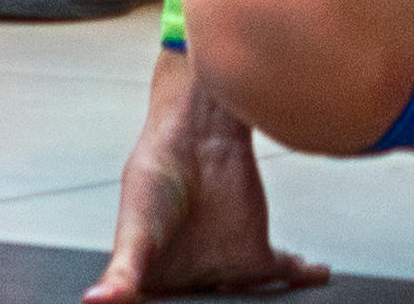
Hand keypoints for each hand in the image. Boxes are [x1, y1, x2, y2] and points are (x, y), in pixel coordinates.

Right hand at [87, 50, 328, 301]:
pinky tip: (317, 276)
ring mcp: (229, 270)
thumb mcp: (135, 223)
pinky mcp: (257, 254)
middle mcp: (197, 282)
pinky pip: (285, 276)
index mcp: (160, 282)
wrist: (196, 128)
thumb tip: (96, 301)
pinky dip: (303, 278)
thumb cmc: (156, 168)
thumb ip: (124, 269)